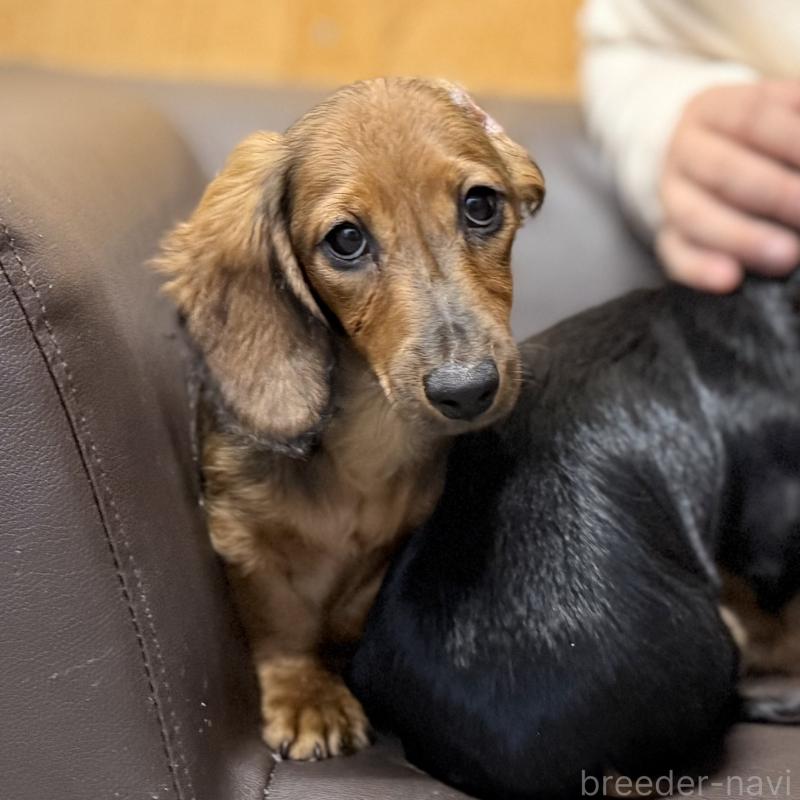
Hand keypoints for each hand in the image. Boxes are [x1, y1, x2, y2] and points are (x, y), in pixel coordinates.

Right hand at [657, 81, 799, 290]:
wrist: (697, 153)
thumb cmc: (756, 135)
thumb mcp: (779, 110)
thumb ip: (798, 124)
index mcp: (715, 109)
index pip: (753, 118)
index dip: (793, 141)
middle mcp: (684, 151)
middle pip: (724, 171)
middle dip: (776, 194)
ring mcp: (670, 195)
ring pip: (694, 216)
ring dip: (742, 237)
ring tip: (787, 256)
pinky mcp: (665, 234)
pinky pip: (675, 253)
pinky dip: (699, 268)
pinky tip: (730, 279)